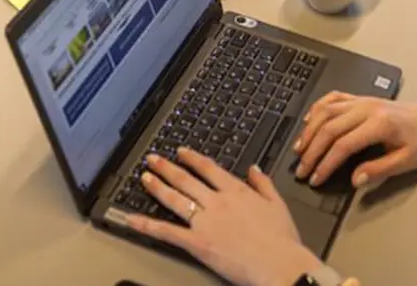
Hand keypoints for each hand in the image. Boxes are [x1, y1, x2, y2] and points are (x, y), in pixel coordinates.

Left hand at [123, 149, 326, 285]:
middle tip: (153, 159)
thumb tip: (254, 168)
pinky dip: (148, 225)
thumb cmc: (282, 240)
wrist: (279, 264)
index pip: (208, 168)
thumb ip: (264, 183)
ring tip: (145, 177)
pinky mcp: (197, 243)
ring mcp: (205, 221)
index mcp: (236, 191)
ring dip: (157, 186)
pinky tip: (134, 219)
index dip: (192, 158)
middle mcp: (217, 201)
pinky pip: (168, 232)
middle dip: (167, 167)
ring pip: (175, 199)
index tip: (182, 152)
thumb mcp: (278, 204)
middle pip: (186, 179)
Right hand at [293, 93, 416, 191]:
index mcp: (379, 124)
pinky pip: (333, 98)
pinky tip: (309, 120)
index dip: (326, 163)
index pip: (343, 144)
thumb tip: (354, 179)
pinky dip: (318, 108)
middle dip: (312, 150)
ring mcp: (362, 100)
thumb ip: (378, 170)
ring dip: (310, 130)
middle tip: (301, 169)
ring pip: (327, 111)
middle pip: (329, 127)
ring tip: (299, 149)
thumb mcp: (406, 161)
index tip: (315, 179)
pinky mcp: (360, 98)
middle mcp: (366, 108)